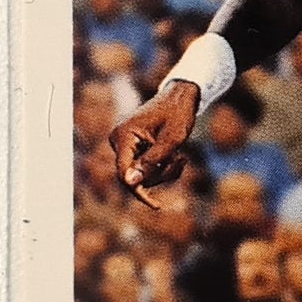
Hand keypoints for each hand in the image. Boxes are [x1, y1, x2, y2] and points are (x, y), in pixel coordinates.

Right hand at [109, 81, 199, 208]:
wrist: (181, 96)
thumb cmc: (178, 113)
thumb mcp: (172, 140)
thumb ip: (152, 161)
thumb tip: (131, 183)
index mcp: (123, 135)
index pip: (124, 172)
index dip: (138, 189)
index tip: (156, 205)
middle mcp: (119, 140)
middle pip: (134, 175)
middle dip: (160, 174)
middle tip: (181, 160)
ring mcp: (126, 144)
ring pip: (142, 174)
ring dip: (164, 170)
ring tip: (182, 157)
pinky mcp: (134, 148)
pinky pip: (146, 167)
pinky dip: (163, 167)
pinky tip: (177, 157)